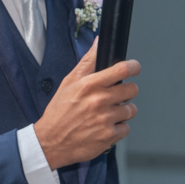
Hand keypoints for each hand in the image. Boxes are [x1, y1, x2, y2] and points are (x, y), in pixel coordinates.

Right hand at [33, 41, 139, 168]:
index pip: (122, 69)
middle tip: (114, 96)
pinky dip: (118, 128)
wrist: (51, 141)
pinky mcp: (109, 136)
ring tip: (106, 114)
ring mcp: (105, 119)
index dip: (133, 66)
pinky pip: (126, 128)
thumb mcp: (68, 82)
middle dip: (126, 91)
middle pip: (132, 89)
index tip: (134, 67)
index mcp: (89, 85)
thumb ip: (87, 62)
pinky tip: (104, 127)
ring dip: (122, 111)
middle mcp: (99, 101)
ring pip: (130, 110)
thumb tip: (98, 42)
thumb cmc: (59, 111)